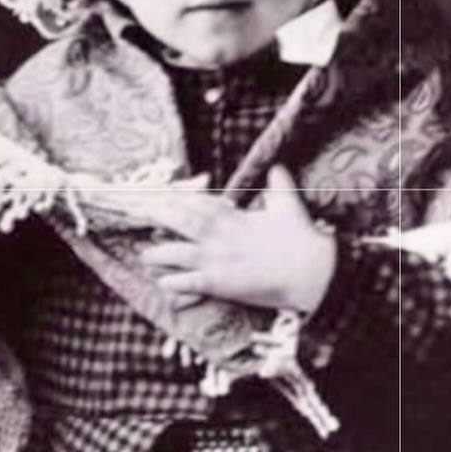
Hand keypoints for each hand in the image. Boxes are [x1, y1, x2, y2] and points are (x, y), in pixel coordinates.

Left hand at [141, 166, 336, 314]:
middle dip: (158, 215)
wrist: (314, 272)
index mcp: (235, 217)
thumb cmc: (302, 240)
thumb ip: (279, 186)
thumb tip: (277, 168)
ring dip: (160, 253)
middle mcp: (222, 235)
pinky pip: (190, 283)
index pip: (199, 202)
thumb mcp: (289, 206)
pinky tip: (163, 284)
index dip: (177, 198)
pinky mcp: (221, 284)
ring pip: (179, 253)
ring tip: (146, 255)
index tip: (158, 195)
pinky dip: (175, 283)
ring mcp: (219, 259)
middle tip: (136, 214)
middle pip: (181, 220)